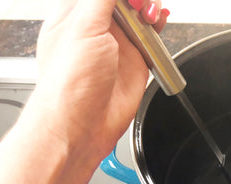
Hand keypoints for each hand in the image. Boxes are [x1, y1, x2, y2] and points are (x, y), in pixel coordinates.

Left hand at [31, 0, 168, 161]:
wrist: (83, 124)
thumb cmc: (70, 83)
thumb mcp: (82, 27)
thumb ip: (102, 0)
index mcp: (75, 13)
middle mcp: (97, 27)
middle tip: (139, 6)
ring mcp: (118, 44)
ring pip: (139, 14)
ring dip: (150, 8)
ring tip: (150, 14)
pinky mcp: (135, 61)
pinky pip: (151, 37)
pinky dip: (159, 26)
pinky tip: (160, 21)